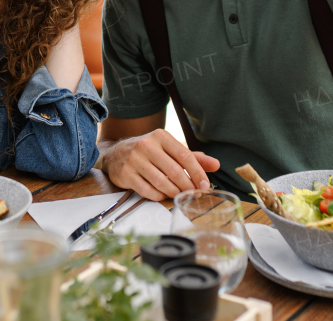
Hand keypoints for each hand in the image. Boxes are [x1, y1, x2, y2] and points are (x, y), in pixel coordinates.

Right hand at [101, 129, 220, 201]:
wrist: (116, 154)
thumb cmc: (149, 152)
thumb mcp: (170, 149)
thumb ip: (193, 157)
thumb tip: (216, 165)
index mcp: (161, 136)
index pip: (185, 155)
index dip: (198, 173)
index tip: (205, 186)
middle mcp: (146, 145)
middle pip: (174, 171)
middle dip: (188, 186)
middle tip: (195, 195)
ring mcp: (134, 159)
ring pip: (161, 182)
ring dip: (174, 193)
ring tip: (180, 196)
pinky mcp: (126, 173)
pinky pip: (147, 190)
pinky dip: (158, 196)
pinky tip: (163, 196)